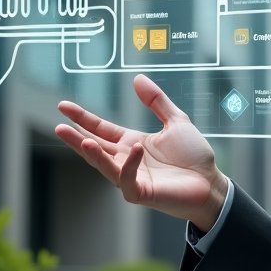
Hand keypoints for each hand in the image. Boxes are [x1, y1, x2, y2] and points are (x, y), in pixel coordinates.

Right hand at [55, 73, 228, 230]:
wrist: (212, 182)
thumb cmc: (194, 156)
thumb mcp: (176, 121)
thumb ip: (157, 101)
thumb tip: (137, 78)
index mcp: (132, 143)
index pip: (101, 129)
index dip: (83, 118)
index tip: (63, 106)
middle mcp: (127, 160)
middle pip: (95, 148)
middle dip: (76, 138)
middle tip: (59, 126)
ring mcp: (132, 177)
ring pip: (105, 166)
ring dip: (93, 154)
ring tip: (80, 140)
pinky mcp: (141, 192)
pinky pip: (126, 180)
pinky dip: (127, 165)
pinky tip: (133, 149)